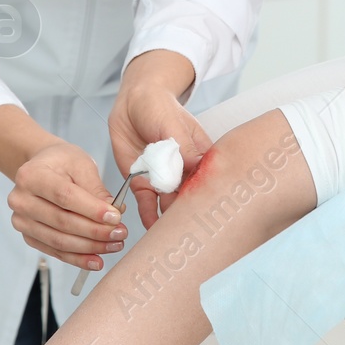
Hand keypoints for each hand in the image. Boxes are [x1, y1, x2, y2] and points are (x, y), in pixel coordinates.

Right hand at [6, 140, 127, 271]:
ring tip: (114, 245)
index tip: (115, 217)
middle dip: (95, 231)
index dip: (91, 210)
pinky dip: (78, 258)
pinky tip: (96, 260)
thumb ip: (96, 189)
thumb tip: (115, 213)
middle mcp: (21, 200)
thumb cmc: (61, 162)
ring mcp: (22, 221)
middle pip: (62, 222)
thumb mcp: (81, 164)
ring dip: (90, 247)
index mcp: (31, 175)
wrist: (42, 167)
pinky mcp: (29, 236)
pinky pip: (56, 251)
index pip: (64, 196)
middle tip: (120, 233)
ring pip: (59, 241)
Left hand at [110, 56, 211, 228]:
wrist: (132, 102)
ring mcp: (163, 178)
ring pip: (169, 205)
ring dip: (169, 222)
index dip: (209, 201)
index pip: (207, 183)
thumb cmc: (159, 106)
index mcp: (198, 157)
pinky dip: (149, 217)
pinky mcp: (143, 182)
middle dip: (190, 218)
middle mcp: (183, 172)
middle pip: (189, 199)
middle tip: (192, 239)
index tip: (212, 219)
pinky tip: (151, 231)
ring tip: (172, 242)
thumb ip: (183, 146)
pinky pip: (147, 204)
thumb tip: (195, 165)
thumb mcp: (172, 123)